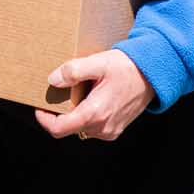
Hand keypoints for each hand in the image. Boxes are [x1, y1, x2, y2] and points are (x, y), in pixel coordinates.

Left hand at [33, 50, 151, 141]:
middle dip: (59, 113)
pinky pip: (92, 127)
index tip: (40, 106)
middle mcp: (102, 127)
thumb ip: (73, 71)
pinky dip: (86, 116)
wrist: (153, 75)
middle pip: (67, 128)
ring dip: (74, 114)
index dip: (44, 119)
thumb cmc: (127, 68)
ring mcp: (110, 130)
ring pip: (80, 128)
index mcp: (95, 113)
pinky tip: (91, 99)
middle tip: (59, 94)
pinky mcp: (115, 129)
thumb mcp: (98, 63)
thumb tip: (53, 80)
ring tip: (79, 94)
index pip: (58, 128)